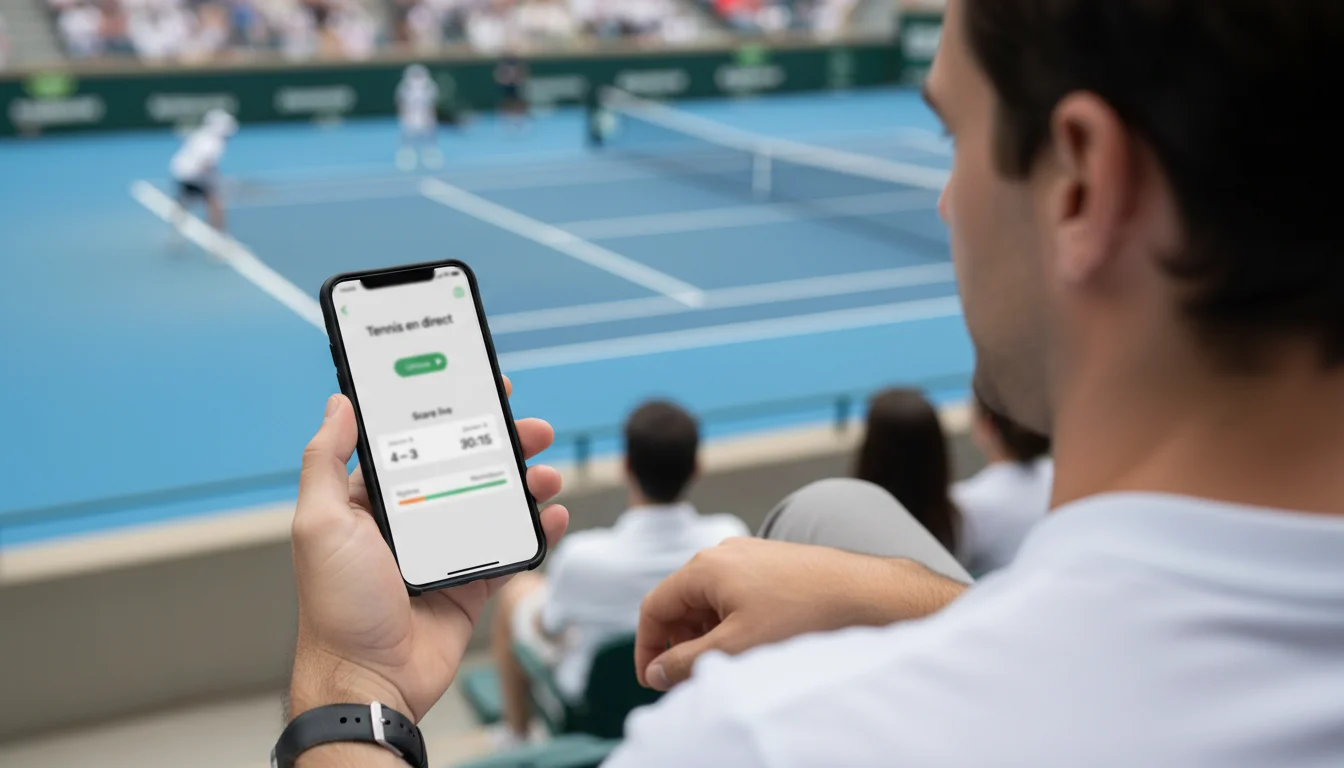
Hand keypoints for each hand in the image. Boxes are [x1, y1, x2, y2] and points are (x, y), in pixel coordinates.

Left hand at [289, 379, 568, 721]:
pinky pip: (511, 550)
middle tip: (532, 429)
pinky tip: (554, 515)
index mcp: (372, 502)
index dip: (447, 415)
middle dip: (502, 444)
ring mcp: (444, 552)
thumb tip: (338, 404)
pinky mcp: (471, 584)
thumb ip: (325, 461)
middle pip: (466, 468)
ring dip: (527, 484)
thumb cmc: (337, 606)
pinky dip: (538, 531)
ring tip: (547, 475)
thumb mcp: (320, 524)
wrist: (370, 681)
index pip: (414, 444)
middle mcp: (410, 522)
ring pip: (495, 504)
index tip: (478, 389)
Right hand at [636, 538, 966, 690]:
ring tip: (728, 665)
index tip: (653, 682)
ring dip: (708, 636)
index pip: (654, 608)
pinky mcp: (773, 564)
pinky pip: (736, 595)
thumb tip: (655, 673)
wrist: (865, 593)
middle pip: (680, 603)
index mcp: (704, 568)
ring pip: (710, 601)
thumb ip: (686, 663)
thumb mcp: (735, 648)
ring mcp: (750, 556)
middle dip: (680, 644)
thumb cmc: (801, 616)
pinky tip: (756, 645)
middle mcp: (722, 554)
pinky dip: (733, 623)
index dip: (647, 649)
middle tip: (692, 680)